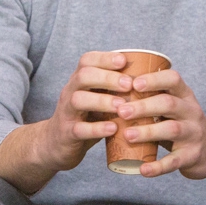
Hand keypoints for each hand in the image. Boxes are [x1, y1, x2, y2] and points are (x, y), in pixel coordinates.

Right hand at [0, 51, 135, 193]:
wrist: (54, 146)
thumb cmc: (85, 119)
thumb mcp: (96, 100)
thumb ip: (114, 91)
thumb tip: (150, 80)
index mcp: (79, 82)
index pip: (87, 60)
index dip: (105, 58)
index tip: (124, 61)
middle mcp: (70, 93)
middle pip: (83, 76)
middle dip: (107, 78)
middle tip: (129, 85)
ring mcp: (66, 113)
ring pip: (78, 99)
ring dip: (102, 101)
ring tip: (122, 106)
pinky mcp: (66, 134)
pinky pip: (79, 129)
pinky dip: (97, 128)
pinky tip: (113, 128)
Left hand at [119, 68, 205, 189]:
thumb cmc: (183, 123)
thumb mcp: (176, 106)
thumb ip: (153, 98)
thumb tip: (113, 93)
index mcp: (185, 95)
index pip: (173, 80)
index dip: (154, 80)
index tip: (133, 83)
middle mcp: (192, 112)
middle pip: (169, 104)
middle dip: (144, 107)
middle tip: (121, 111)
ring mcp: (193, 134)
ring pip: (171, 130)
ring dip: (148, 132)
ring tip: (127, 135)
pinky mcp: (192, 156)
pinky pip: (174, 161)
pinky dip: (158, 166)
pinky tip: (143, 169)